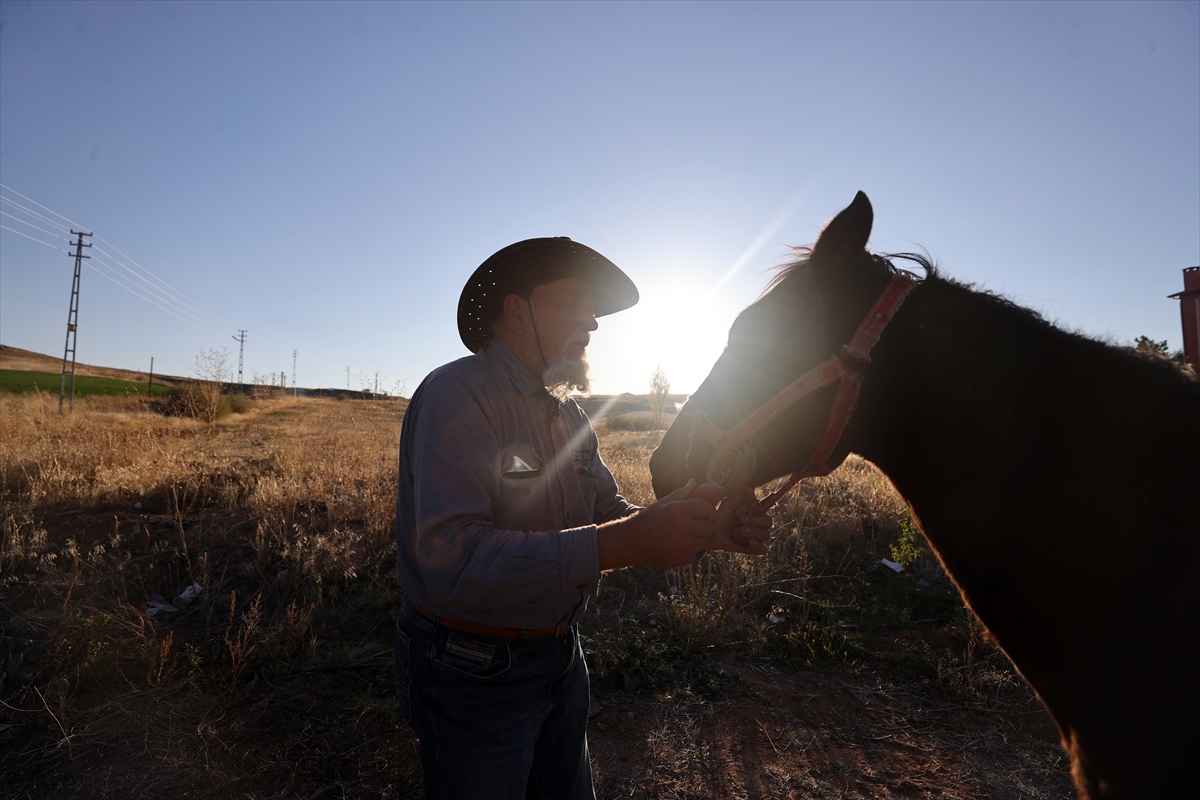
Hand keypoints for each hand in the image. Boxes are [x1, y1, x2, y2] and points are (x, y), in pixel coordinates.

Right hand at [597, 479, 717, 568]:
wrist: (632, 542)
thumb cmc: (648, 519)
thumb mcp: (663, 503)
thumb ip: (681, 493)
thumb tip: (694, 482)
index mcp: (679, 510)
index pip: (708, 508)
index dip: (707, 510)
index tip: (702, 512)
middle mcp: (683, 527)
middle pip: (708, 526)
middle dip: (704, 524)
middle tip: (694, 524)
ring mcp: (684, 545)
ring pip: (704, 540)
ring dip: (698, 538)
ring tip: (685, 535)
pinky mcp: (682, 558)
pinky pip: (695, 552)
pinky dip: (690, 550)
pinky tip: (678, 545)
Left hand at [693, 484, 773, 555]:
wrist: (712, 532)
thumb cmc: (721, 516)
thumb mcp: (728, 504)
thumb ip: (739, 497)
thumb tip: (749, 489)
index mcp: (755, 512)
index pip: (765, 509)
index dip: (758, 509)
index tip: (745, 508)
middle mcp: (759, 524)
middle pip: (768, 522)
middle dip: (756, 521)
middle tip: (742, 520)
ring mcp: (756, 536)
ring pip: (766, 535)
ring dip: (754, 532)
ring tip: (742, 530)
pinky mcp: (752, 548)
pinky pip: (763, 549)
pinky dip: (759, 546)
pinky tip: (751, 542)